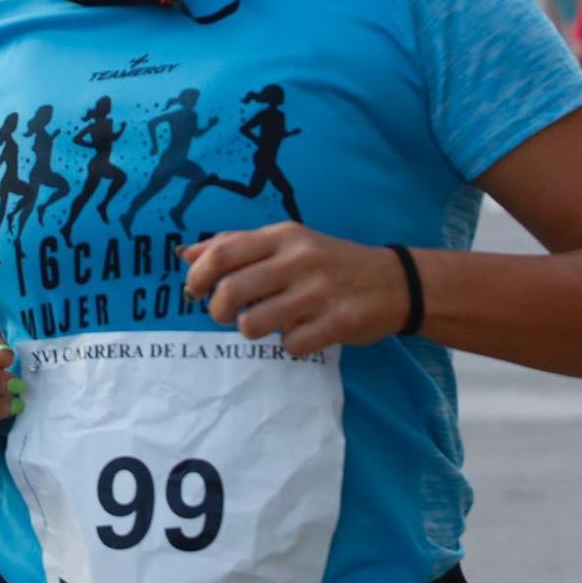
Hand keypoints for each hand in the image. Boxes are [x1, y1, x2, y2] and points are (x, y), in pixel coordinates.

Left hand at [179, 222, 407, 355]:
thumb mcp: (289, 242)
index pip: (224, 252)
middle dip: (219, 310)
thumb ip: (239, 245)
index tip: (195, 290)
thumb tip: (187, 254)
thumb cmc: (330, 262)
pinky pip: (290, 345)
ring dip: (252, 330)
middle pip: (231, 291)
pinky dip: (290, 346)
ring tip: (267, 323)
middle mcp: (300, 260)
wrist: (394, 282)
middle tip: (227, 314)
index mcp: (284, 237)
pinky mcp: (338, 322)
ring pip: (254, 323)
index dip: (199, 275)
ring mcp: (320, 292)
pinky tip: (302, 333)